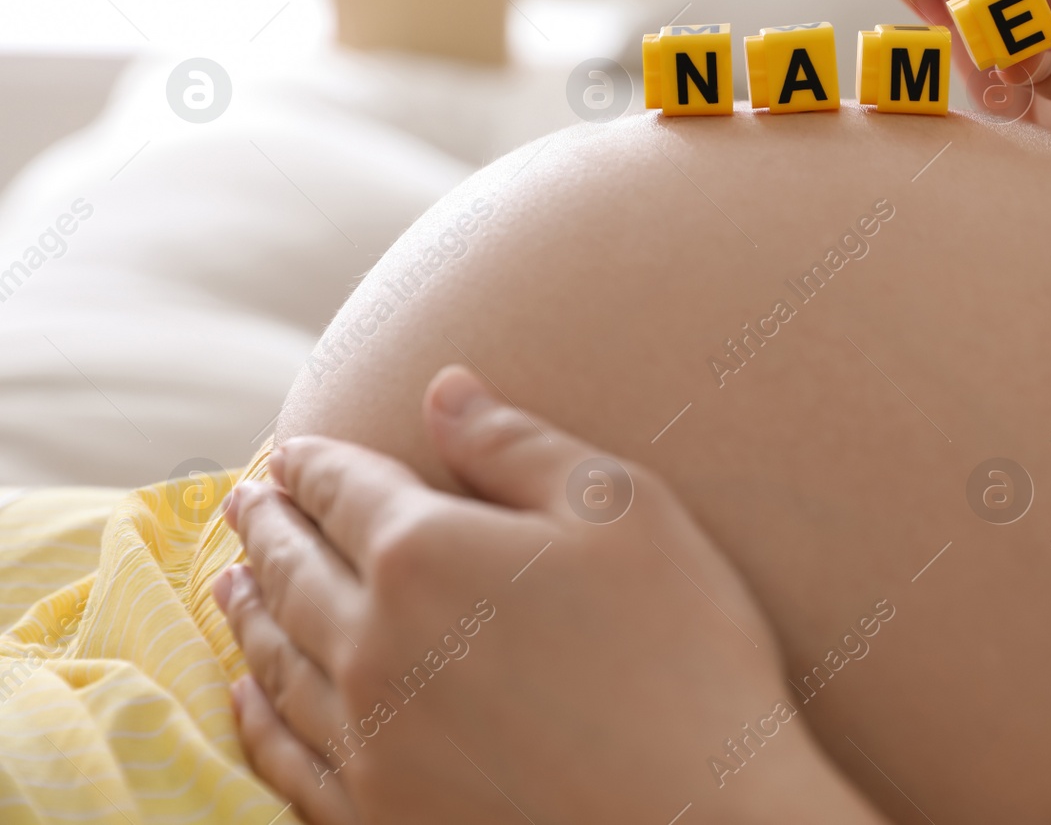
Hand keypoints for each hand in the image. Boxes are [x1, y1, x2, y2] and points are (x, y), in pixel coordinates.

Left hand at [217, 365, 885, 824]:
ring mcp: (369, 736)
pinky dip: (257, 715)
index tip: (287, 450)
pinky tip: (247, 696)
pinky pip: (288, 754)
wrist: (703, 819)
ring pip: (278, 658)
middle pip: (294, 569)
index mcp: (426, 551)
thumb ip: (519, 445)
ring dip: (248, 611)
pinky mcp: (379, 813)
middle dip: (265, 528)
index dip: (311, 463)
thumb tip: (443, 389)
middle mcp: (373, 641)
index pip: (344, 490)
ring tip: (228, 583)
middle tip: (242, 503)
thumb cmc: (684, 649)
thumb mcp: (621, 511)